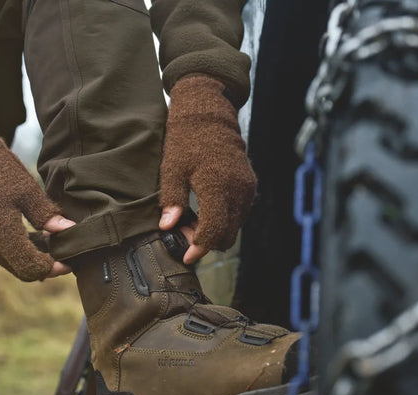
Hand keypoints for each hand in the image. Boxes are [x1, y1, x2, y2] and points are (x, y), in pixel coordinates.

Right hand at [0, 105, 74, 280]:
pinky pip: (4, 253)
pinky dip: (22, 249)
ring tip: (55, 240)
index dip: (54, 268)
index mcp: (0, 235)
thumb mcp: (28, 191)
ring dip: (35, 257)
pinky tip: (39, 236)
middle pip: (23, 271)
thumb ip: (48, 215)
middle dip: (46, 265)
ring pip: (13, 263)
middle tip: (67, 252)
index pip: (31, 267)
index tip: (72, 259)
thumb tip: (71, 231)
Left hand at [159, 76, 255, 263]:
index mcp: (217, 186)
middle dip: (207, 242)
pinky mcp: (250, 186)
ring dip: (216, 232)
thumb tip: (168, 227)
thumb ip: (172, 200)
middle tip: (185, 236)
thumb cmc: (186, 141)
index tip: (186, 256)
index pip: (214, 231)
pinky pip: (239, 214)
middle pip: (228, 235)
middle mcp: (238, 190)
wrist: (209, 115)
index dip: (200, 248)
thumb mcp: (172, 169)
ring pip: (235, 226)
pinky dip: (225, 220)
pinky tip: (206, 213)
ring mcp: (247, 188)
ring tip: (193, 223)